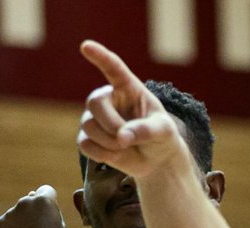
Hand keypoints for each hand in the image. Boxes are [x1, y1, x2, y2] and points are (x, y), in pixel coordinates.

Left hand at [0, 186, 65, 227]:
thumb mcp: (60, 226)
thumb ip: (50, 209)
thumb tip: (36, 197)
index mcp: (43, 200)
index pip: (46, 190)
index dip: (49, 202)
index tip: (50, 214)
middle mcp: (24, 202)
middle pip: (29, 201)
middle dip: (33, 212)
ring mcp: (9, 213)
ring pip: (17, 214)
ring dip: (22, 224)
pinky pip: (7, 226)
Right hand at [77, 40, 189, 177]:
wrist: (156, 160)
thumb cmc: (162, 137)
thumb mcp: (164, 131)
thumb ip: (146, 130)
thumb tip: (122, 136)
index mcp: (128, 88)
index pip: (113, 68)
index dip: (100, 56)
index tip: (86, 46)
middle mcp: (108, 99)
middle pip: (95, 103)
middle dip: (111, 124)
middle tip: (127, 140)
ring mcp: (95, 118)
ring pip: (89, 126)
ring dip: (110, 143)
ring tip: (127, 146)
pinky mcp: (88, 137)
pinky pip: (86, 145)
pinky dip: (102, 154)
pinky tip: (116, 154)